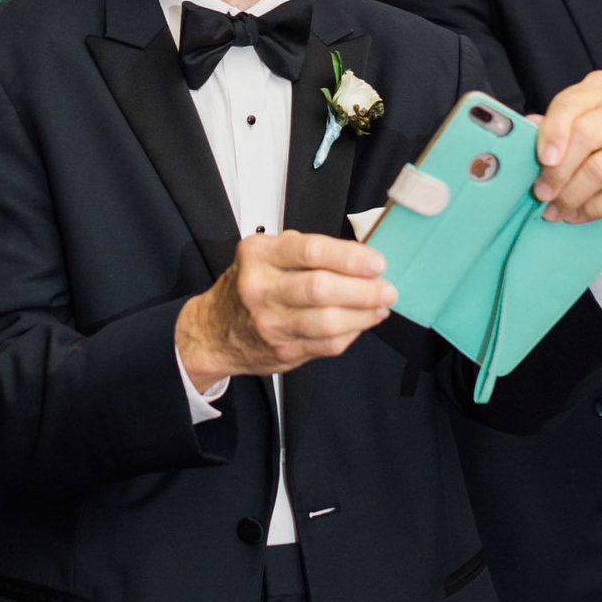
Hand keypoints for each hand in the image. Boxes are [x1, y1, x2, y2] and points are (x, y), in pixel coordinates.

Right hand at [175, 230, 396, 389]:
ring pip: (328, 321)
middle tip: (387, 288)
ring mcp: (271, 323)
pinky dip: (351, 333)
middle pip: (321, 289)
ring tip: (381, 306)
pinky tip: (362, 322)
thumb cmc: (250, 284)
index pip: (310, 251)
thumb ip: (309, 252)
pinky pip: (327, 344)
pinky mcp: (283, 350)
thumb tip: (362, 256)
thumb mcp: (268, 254)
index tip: (376, 262)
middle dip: (363, 290)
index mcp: (259, 255)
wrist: (214, 331)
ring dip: (363, 314)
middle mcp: (261, 288)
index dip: (349, 257)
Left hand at [532, 70, 601, 225]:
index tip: (542, 159)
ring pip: (601, 169)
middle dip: (558, 170)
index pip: (572, 102)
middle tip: (541, 193)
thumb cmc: (588, 151)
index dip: (553, 131)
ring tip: (554, 209)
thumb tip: (523, 134)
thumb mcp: (563, 134)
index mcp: (601, 89)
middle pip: (587, 134)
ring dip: (571, 195)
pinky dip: (592, 209)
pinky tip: (576, 215)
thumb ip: (544, 132)